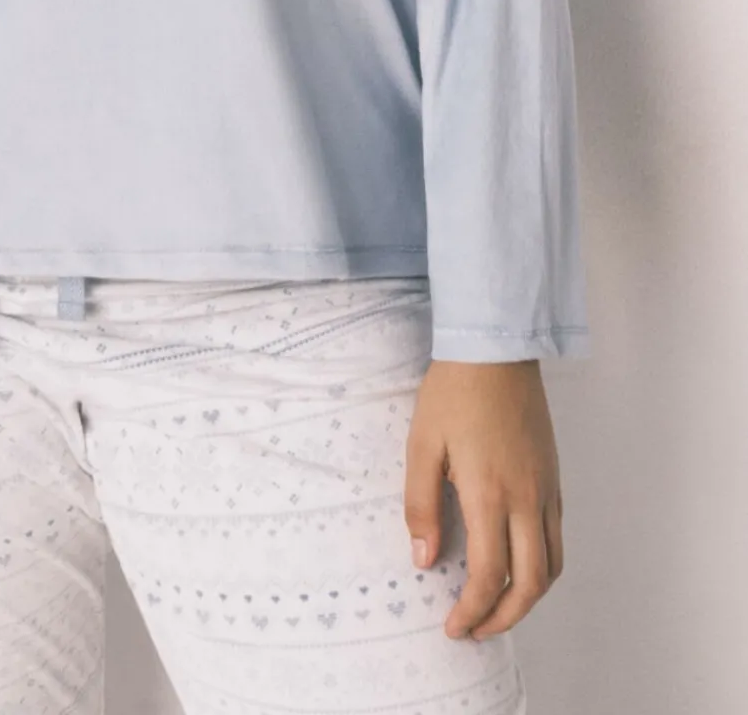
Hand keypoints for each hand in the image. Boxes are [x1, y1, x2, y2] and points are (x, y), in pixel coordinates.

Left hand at [405, 357, 563, 641]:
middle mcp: (526, 500)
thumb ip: (421, 506)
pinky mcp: (554, 478)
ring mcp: (546, 490)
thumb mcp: (421, 445)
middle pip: (529, 585)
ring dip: (527, 598)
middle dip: (503, 618)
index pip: (488, 575)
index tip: (452, 627)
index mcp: (489, 494)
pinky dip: (541, 566)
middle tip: (474, 630)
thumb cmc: (453, 392)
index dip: (471, 611)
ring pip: (551, 566)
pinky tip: (515, 563)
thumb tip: (424, 560)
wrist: (496, 348)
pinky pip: (556, 538)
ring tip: (497, 607)